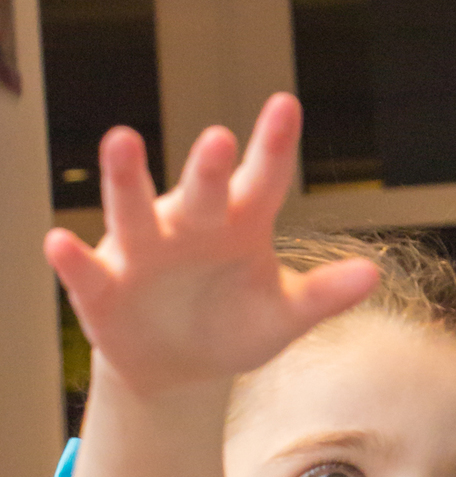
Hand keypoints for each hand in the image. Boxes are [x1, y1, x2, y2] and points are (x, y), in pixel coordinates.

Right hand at [43, 94, 378, 395]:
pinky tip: (59, 241)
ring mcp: (142, 251)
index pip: (260, 182)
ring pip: (132, 210)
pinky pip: (85, 269)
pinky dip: (72, 257)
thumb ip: (323, 295)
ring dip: (126, 178)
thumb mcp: (283, 316)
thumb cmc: (234, 327)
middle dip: (205, 167)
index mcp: (237, 224)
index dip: (272, 147)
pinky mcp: (102, 288)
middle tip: (217, 138)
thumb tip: (374, 274)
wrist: (180, 370)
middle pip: (199, 191)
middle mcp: (188, 225)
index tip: (287, 105)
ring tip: (122, 141)